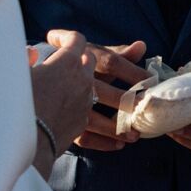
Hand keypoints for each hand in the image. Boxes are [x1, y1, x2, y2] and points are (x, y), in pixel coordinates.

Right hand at [28, 29, 94, 157]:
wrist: (26, 144)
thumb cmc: (17, 104)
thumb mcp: (18, 76)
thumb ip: (27, 60)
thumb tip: (32, 53)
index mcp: (66, 62)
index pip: (76, 40)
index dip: (65, 37)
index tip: (54, 38)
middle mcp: (82, 79)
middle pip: (89, 60)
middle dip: (79, 57)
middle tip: (67, 61)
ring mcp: (86, 102)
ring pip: (92, 86)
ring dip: (84, 84)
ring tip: (74, 88)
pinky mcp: (83, 122)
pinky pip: (89, 111)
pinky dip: (82, 108)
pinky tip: (75, 111)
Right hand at [72, 37, 147, 151]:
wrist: (36, 80)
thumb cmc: (72, 63)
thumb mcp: (93, 53)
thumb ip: (117, 53)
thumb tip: (142, 46)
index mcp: (84, 58)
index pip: (113, 62)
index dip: (135, 73)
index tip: (153, 81)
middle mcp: (76, 80)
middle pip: (107, 93)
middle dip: (128, 103)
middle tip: (146, 109)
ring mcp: (70, 103)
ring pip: (95, 119)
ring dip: (116, 128)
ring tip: (135, 135)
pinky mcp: (64, 123)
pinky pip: (84, 137)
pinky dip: (101, 143)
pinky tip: (118, 144)